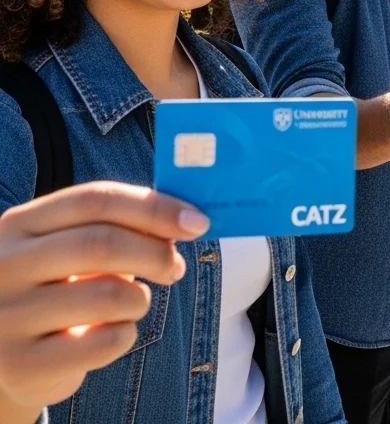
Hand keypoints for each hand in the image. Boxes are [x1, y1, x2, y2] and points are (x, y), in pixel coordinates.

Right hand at [0, 182, 208, 416]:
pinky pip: (105, 342)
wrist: (7, 355)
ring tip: (134, 303)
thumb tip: (188, 221)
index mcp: (21, 223)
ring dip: (140, 299)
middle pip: (103, 243)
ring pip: (109, 294)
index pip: (96, 199)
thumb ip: (120, 224)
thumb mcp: (73, 244)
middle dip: (156, 253)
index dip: (155, 207)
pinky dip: (126, 334)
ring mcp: (7, 316)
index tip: (197, 221)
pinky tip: (113, 332)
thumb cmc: (59, 285)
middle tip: (176, 267)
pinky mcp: (20, 364)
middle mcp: (5, 265)